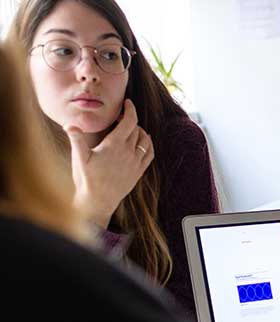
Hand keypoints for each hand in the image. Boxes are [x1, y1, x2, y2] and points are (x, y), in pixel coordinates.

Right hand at [68, 99, 154, 227]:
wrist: (98, 201)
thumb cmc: (87, 178)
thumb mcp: (79, 158)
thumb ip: (76, 139)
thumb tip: (70, 124)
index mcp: (114, 145)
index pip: (129, 121)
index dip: (130, 109)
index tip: (127, 102)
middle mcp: (129, 152)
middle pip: (137, 128)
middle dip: (130, 120)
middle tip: (120, 118)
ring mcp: (136, 163)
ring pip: (146, 140)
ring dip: (140, 131)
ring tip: (130, 129)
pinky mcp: (139, 172)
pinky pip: (150, 154)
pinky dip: (148, 144)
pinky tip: (141, 143)